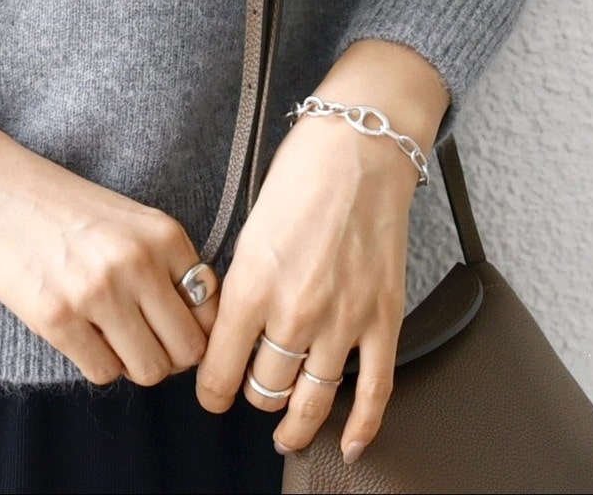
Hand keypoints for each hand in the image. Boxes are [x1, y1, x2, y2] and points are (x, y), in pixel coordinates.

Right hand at [0, 107, 216, 385]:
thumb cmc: (63, 207)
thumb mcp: (130, 220)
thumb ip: (167, 265)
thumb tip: (199, 328)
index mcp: (163, 235)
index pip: (211, 311)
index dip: (196, 330)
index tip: (174, 330)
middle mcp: (137, 263)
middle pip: (187, 350)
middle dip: (169, 356)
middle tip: (144, 342)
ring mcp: (98, 292)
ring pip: (149, 370)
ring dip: (133, 363)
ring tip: (111, 337)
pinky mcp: (58, 318)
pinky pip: (103, 372)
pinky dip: (97, 363)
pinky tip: (81, 334)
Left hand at [195, 39, 448, 463]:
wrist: (359, 148)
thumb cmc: (301, 174)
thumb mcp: (249, 229)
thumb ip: (242, 285)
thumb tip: (232, 328)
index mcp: (253, 285)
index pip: (220, 368)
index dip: (210, 392)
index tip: (210, 394)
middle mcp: (296, 312)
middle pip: (265, 388)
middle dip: (252, 394)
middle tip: (250, 389)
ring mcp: (344, 320)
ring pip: (312, 400)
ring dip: (296, 423)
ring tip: (286, 433)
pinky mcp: (383, 318)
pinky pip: (374, 390)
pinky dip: (362, 426)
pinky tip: (351, 444)